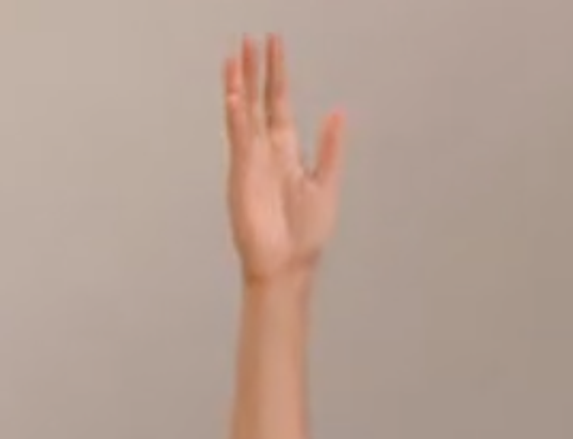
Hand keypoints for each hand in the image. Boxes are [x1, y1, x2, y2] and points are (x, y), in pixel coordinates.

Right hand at [223, 34, 345, 283]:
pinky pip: (238, 140)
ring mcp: (251, 161)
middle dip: (254, 70)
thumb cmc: (304, 235)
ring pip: (243, 114)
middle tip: (248, 40)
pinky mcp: (241, 175)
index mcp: (287, 151)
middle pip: (257, 101)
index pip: (279, 102)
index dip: (277, 74)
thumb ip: (331, 148)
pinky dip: (236, 118)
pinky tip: (234, 96)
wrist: (287, 265)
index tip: (273, 46)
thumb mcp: (326, 184)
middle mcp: (266, 151)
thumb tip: (338, 113)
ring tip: (234, 58)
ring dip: (238, 86)